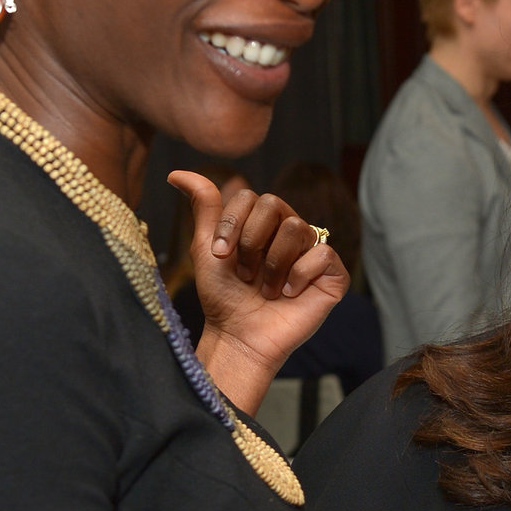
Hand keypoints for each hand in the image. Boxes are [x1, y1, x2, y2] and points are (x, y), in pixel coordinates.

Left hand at [170, 171, 346, 411]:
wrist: (239, 337)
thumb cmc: (223, 297)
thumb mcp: (207, 248)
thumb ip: (203, 207)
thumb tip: (177, 173)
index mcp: (263, 222)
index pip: (251, 197)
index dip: (233, 224)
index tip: (222, 256)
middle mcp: (290, 232)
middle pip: (274, 204)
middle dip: (251, 242)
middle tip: (245, 273)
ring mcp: (312, 252)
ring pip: (297, 228)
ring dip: (272, 264)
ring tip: (266, 289)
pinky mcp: (333, 276)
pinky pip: (324, 254)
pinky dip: (300, 275)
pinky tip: (290, 294)